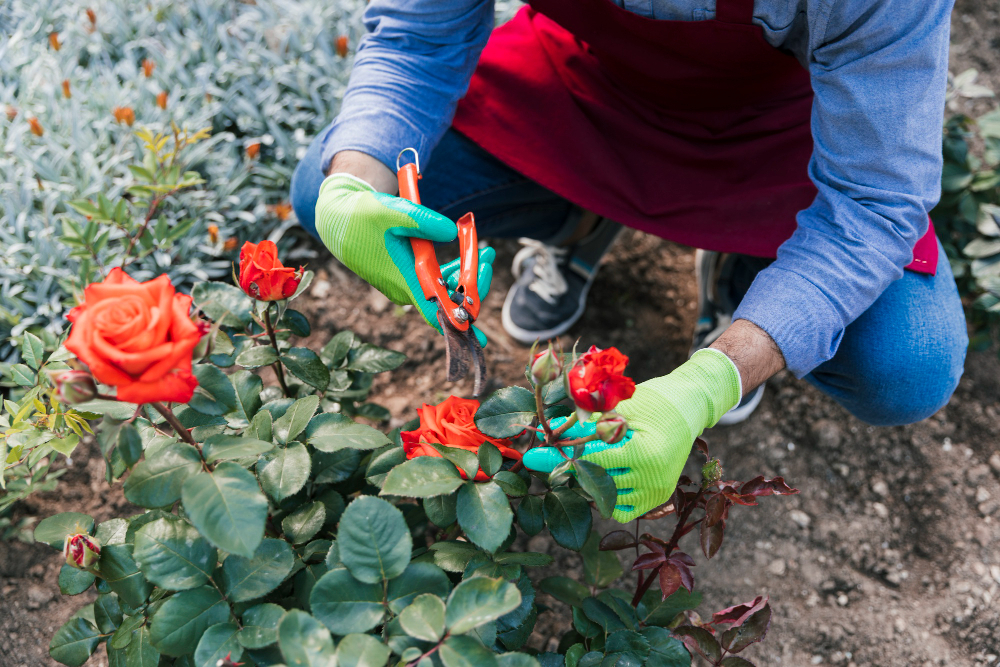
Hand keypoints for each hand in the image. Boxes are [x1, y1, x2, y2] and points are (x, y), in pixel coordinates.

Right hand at [314, 173, 494, 345]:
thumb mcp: (392, 211)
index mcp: (403, 280)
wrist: (338, 220)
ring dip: (465, 275)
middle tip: (488, 257)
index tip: (479, 339)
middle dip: (473, 282)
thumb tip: (452, 232)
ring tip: (485, 251)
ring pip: (443, 290)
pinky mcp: (405, 278)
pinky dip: (451, 272)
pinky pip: (435, 283)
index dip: (458, 326)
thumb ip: (423, 221)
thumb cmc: (362, 216)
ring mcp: (405, 285)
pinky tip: (466, 255)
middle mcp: (405, 289)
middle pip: (447, 299)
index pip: (435, 312)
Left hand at [522, 350, 741, 521]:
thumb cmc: (655, 400)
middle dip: (571, 469)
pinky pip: (623, 510)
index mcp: (644, 454)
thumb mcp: (620, 408)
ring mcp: (657, 492)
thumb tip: (555, 433)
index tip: (533, 457)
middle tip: (550, 459)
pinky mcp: (659, 497)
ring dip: (590, 483)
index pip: (592, 461)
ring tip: (583, 462)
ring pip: (607, 499)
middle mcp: (653, 478)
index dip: (560, 458)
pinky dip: (608, 499)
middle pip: (596, 482)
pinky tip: (602, 477)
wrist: (690, 405)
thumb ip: (589, 425)